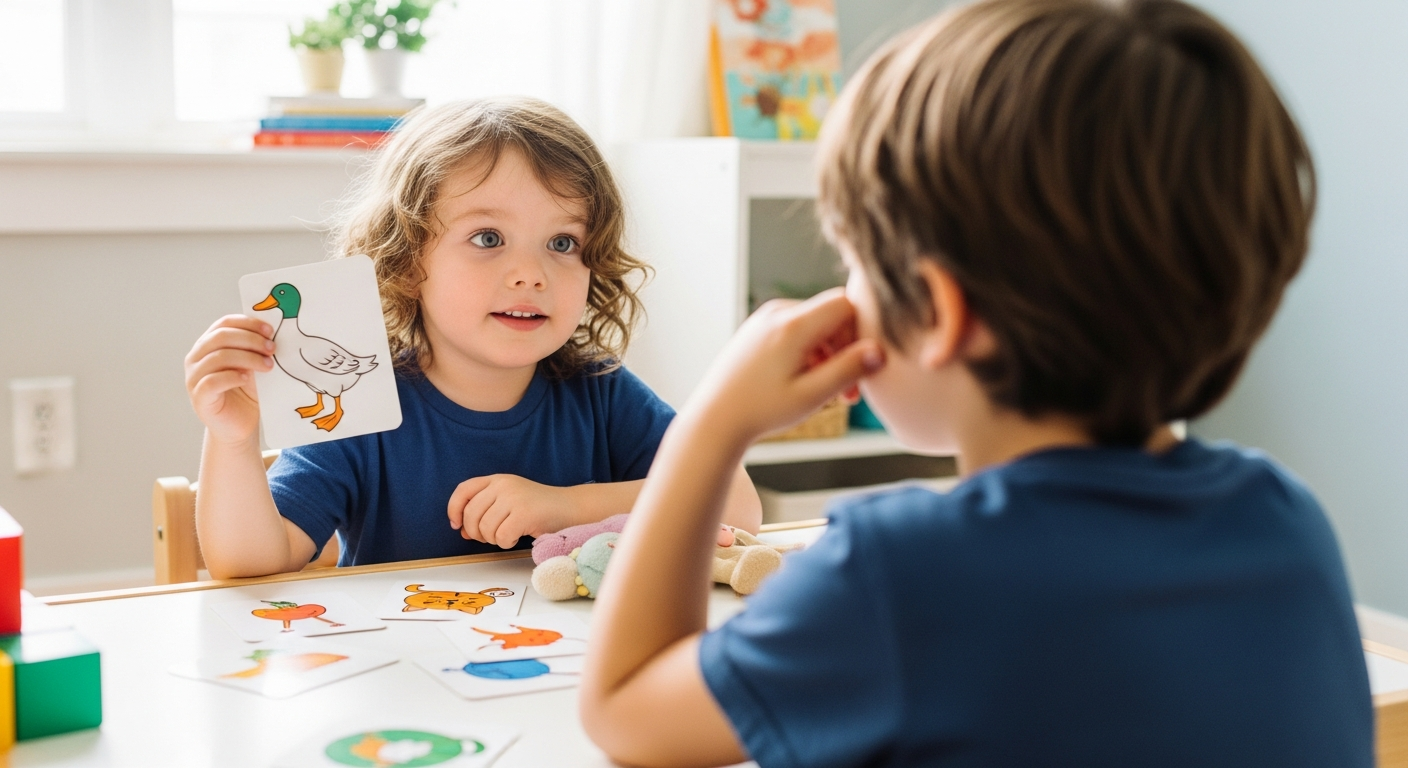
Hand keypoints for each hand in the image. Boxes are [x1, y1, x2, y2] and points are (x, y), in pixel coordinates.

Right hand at [184, 315, 274, 444]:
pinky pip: (212, 381)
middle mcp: (196, 358)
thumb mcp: (253, 366)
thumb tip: (272, 334)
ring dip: (247, 358)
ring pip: (218, 357)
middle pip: (221, 337)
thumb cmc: (246, 393)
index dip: (247, 323)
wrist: (239, 426)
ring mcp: (194, 377)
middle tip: (272, 349)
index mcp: (208, 345)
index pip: (224, 323)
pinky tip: (246, 379)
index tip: (270, 330)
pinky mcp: (199, 397)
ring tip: (267, 365)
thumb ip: (256, 350)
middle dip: (250, 340)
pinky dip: (232, 377)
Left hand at [448, 474, 575, 548]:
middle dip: (476, 533)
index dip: (454, 509)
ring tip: (507, 535)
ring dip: (494, 539)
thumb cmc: (538, 509)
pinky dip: (506, 543)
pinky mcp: (525, 513)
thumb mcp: (508, 500)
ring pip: (485, 528)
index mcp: (497, 479)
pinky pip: (501, 537)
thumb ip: (484, 510)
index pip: (463, 490)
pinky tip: (516, 538)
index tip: (456, 525)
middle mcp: (503, 485)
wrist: (569, 508)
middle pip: (471, 515)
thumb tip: (461, 530)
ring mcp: (514, 498)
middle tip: (490, 537)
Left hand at [689, 288, 884, 445]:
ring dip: (830, 354)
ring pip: (816, 324)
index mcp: (792, 325)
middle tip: (850, 392)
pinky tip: (809, 382)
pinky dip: (810, 352)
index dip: (862, 332)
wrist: (715, 418)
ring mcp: (766, 318)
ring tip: (830, 393)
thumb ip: (848, 370)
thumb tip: (880, 350)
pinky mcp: (760, 328)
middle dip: (847, 349)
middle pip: (832, 315)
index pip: (846, 304)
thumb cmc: (760, 410)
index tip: (862, 366)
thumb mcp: (811, 395)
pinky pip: (798, 330)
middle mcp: (778, 313)